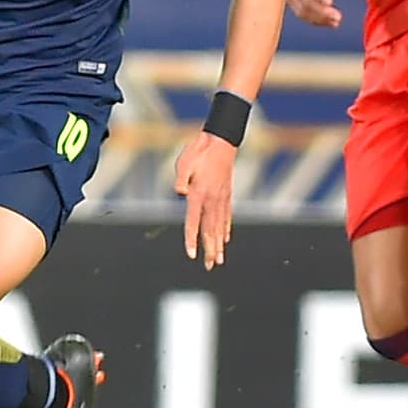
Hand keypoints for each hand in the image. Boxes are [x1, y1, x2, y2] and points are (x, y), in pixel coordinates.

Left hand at [173, 132, 235, 270]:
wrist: (221, 141)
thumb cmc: (199, 151)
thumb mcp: (184, 162)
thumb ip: (180, 180)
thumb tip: (180, 193)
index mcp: (199, 193)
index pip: (194, 222)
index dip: (192, 240)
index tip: (192, 255)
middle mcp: (212, 199)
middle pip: (210, 229)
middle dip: (210, 250)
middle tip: (210, 267)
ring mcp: (222, 197)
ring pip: (220, 226)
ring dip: (219, 245)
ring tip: (219, 260)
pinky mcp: (227, 193)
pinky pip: (227, 216)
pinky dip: (226, 229)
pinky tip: (226, 239)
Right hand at [283, 0, 341, 27]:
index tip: (330, 2)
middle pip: (305, 0)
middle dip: (321, 12)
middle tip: (337, 17)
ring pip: (302, 10)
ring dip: (318, 19)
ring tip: (334, 22)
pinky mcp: (290, 1)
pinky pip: (300, 13)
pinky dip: (313, 20)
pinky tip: (326, 22)